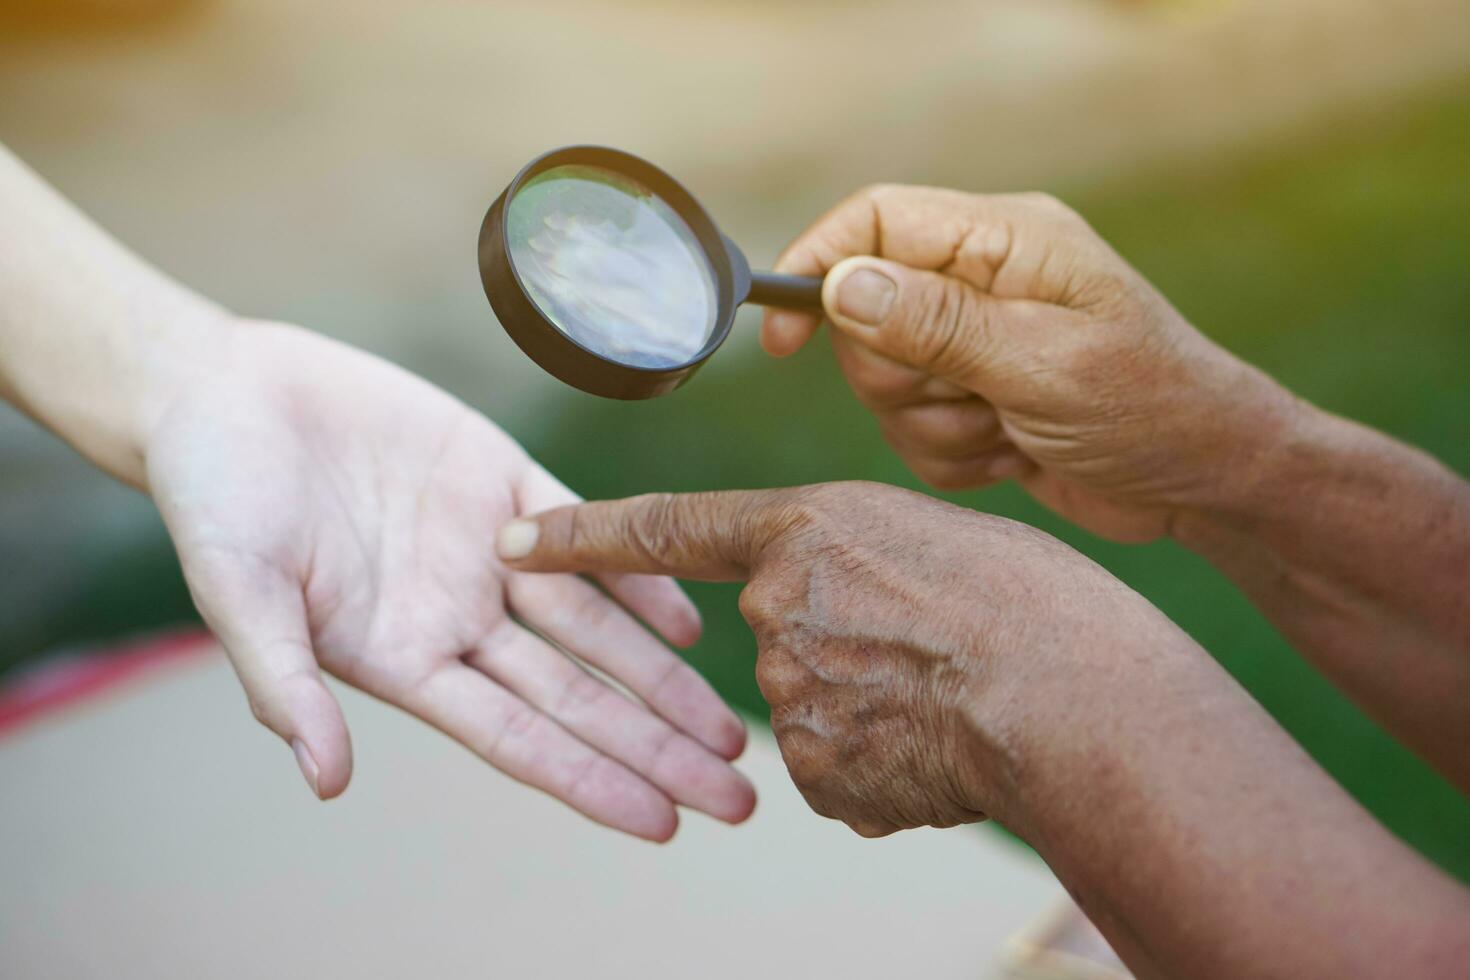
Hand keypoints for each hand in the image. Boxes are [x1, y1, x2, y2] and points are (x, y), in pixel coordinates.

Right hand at [145, 320, 753, 839]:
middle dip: (657, 748)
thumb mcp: (237, 595)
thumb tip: (324, 780)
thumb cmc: (215, 499)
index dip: (591, 780)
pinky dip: (640, 572)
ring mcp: (488, 551)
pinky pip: (587, 531)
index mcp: (404, 659)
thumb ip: (283, 683)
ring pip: (599, 626)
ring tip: (730, 727)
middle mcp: (460, 617)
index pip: (518, 739)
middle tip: (736, 796)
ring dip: (667, 676)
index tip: (663, 822)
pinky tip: (690, 618)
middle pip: (580, 697)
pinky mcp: (503, 479)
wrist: (225, 391)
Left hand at [495, 481, 1174, 837]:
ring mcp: (792, 693)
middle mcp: (778, 606)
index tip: (513, 541)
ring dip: (869, 707)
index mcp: (806, 527)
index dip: (584, 534)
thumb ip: (854, 563)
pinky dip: (884, 762)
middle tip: (927, 643)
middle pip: (780, 633)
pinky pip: (841, 767)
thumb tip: (841, 631)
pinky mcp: (819, 773)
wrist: (1077, 696)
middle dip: (838, 643)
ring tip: (950, 694)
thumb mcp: (931, 535)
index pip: (666, 528)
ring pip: (816, 705)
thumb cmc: (1031, 599)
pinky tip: (941, 746)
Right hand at [762, 185, 1302, 541]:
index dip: (819, 265)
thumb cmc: (1151, 408)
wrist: (1205, 483)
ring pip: (884, 385)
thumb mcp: (1044, 364)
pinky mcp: (974, 399)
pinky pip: (911, 433)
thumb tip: (841, 284)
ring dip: (938, 426)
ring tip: (1011, 431)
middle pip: (864, 314)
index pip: (878, 221)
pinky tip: (1015, 456)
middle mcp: (982, 282)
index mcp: (1005, 242)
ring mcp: (975, 343)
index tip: (781, 337)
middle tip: (976, 397)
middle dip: (905, 377)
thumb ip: (939, 323)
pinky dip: (954, 457)